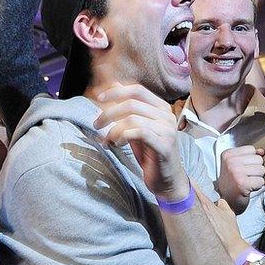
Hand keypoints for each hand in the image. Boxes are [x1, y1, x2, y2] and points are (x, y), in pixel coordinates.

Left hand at [93, 83, 189, 201]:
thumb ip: (128, 109)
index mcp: (162, 108)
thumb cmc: (151, 153)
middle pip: (132, 104)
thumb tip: (114, 84)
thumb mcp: (136, 127)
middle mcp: (167, 116)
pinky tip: (118, 144)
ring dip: (114, 129)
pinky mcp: (165, 146)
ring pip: (133, 119)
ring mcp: (168, 131)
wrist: (167, 180)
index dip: (117, 92)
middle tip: (96, 125)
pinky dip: (123, 136)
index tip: (99, 98)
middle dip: (109, 113)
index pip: (137, 90)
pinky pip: (140, 133)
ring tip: (108, 140)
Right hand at [218, 146, 264, 211]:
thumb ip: (250, 156)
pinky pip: (261, 181)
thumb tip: (262, 151)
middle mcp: (230, 161)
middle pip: (258, 159)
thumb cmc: (233, 182)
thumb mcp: (238, 165)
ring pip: (262, 170)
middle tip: (245, 177)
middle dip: (256, 170)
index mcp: (227, 154)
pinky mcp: (242, 183)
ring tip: (247, 183)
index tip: (242, 169)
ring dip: (257, 178)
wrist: (225, 201)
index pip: (251, 149)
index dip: (250, 160)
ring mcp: (235, 172)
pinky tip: (248, 189)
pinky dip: (257, 187)